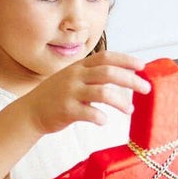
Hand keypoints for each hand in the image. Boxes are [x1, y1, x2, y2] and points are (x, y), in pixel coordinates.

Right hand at [24, 51, 149, 134]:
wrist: (31, 111)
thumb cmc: (58, 96)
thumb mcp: (74, 78)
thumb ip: (94, 75)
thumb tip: (125, 76)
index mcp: (79, 66)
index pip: (106, 57)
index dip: (125, 60)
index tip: (142, 66)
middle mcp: (75, 76)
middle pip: (108, 73)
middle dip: (131, 80)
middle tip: (146, 89)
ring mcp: (70, 92)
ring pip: (102, 93)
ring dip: (120, 102)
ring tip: (130, 110)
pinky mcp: (66, 110)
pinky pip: (89, 113)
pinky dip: (101, 117)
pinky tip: (104, 121)